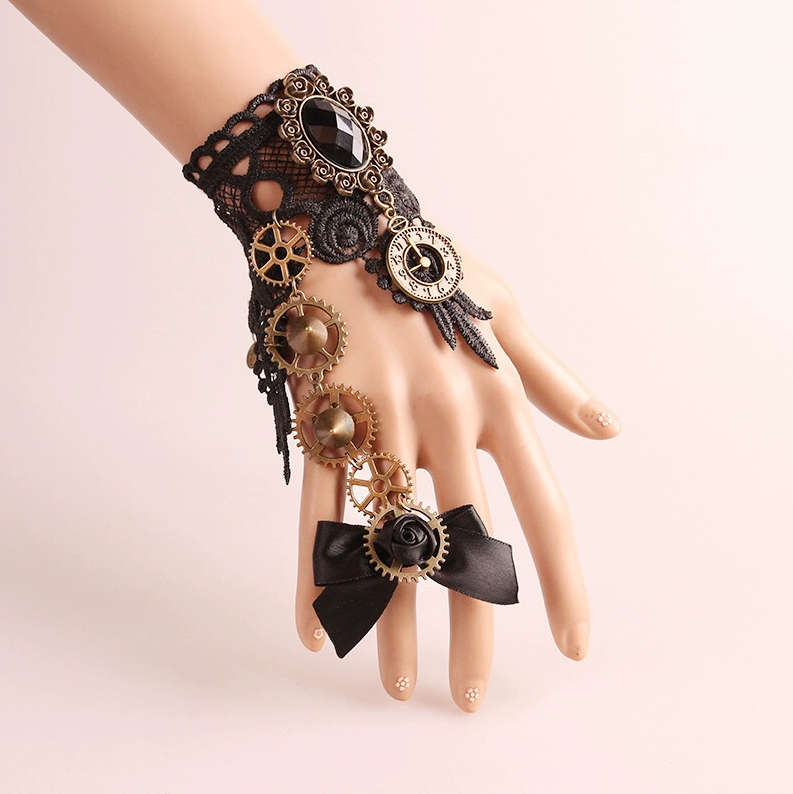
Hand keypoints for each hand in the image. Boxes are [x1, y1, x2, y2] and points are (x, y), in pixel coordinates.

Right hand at [288, 239, 619, 711]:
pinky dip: (314, 572)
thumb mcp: (505, 310)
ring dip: (391, 622)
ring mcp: (376, 422)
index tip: (575, 644)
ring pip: (387, 540)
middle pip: (464, 544)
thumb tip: (609, 430)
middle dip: (472, 632)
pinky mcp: (319, 422)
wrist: (341, 225)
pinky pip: (317, 509)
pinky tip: (316, 631)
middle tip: (472, 698)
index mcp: (495, 399)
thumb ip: (553, 378)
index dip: (564, 583)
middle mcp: (442, 420)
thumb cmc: (429, 265)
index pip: (544, 509)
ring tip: (397, 686)